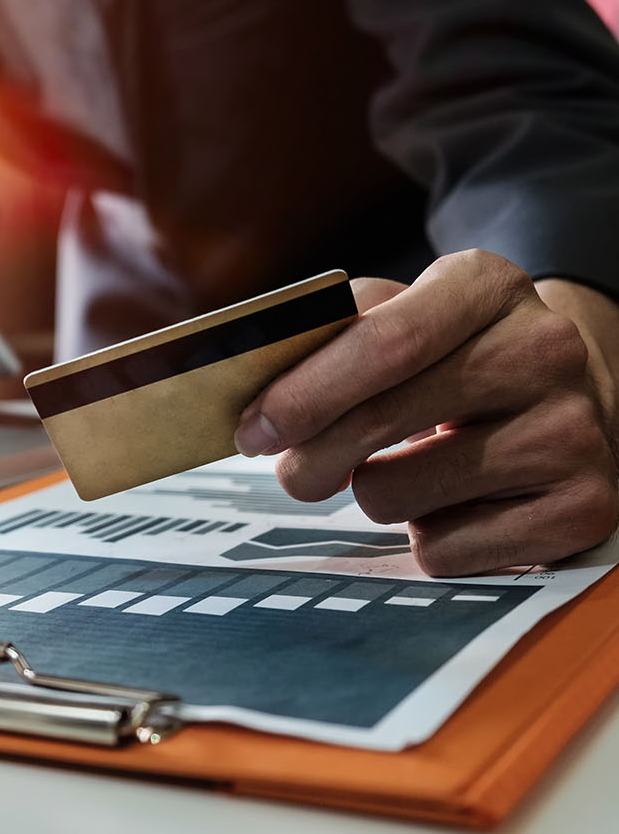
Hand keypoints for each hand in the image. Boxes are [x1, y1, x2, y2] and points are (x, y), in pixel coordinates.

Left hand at [234, 250, 618, 576]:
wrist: (572, 397)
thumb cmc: (455, 359)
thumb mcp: (407, 315)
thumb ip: (333, 336)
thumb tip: (255, 393)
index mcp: (487, 286)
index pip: (383, 340)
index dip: (304, 391)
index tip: (253, 428)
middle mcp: (544, 351)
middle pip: (379, 419)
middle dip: (306, 456)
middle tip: (289, 471)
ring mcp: (573, 433)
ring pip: (397, 493)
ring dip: (372, 493)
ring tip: (402, 471)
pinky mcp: (585, 511)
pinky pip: (443, 550)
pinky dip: (425, 536)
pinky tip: (452, 503)